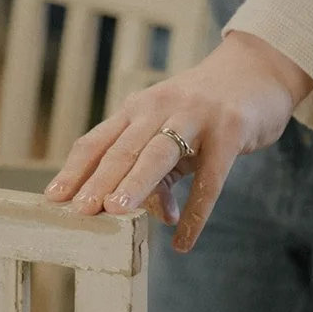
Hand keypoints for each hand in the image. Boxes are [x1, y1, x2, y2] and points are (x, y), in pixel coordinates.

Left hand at [45, 32, 312, 251]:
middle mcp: (160, 107)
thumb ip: (161, 175)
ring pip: (158, 153)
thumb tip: (157, 217)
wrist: (258, 71)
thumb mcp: (175, 135)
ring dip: (136, 183)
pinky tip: (183, 240)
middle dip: (100, 179)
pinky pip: (210, 177)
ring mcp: (195, 115)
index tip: (53, 198)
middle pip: (123, 147)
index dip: (75, 169)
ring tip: (118, 212)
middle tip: (81, 210)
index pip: (97, 140)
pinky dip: (195, 212)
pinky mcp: (230, 128)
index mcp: (137, 108)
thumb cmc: (207, 110)